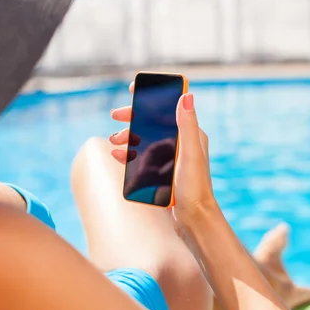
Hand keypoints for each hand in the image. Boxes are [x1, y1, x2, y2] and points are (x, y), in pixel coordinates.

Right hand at [110, 82, 217, 227]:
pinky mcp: (163, 173)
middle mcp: (181, 144)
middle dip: (134, 117)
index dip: (152, 97)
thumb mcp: (190, 153)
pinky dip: (129, 154)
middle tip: (115, 115)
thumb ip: (187, 125)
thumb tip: (186, 96)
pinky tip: (117, 156)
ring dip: (128, 137)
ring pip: (145, 140)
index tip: (134, 89)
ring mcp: (171, 159)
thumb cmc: (195, 187)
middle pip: (154, 123)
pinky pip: (142, 158)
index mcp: (190, 135)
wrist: (194, 220)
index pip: (170, 108)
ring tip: (114, 141)